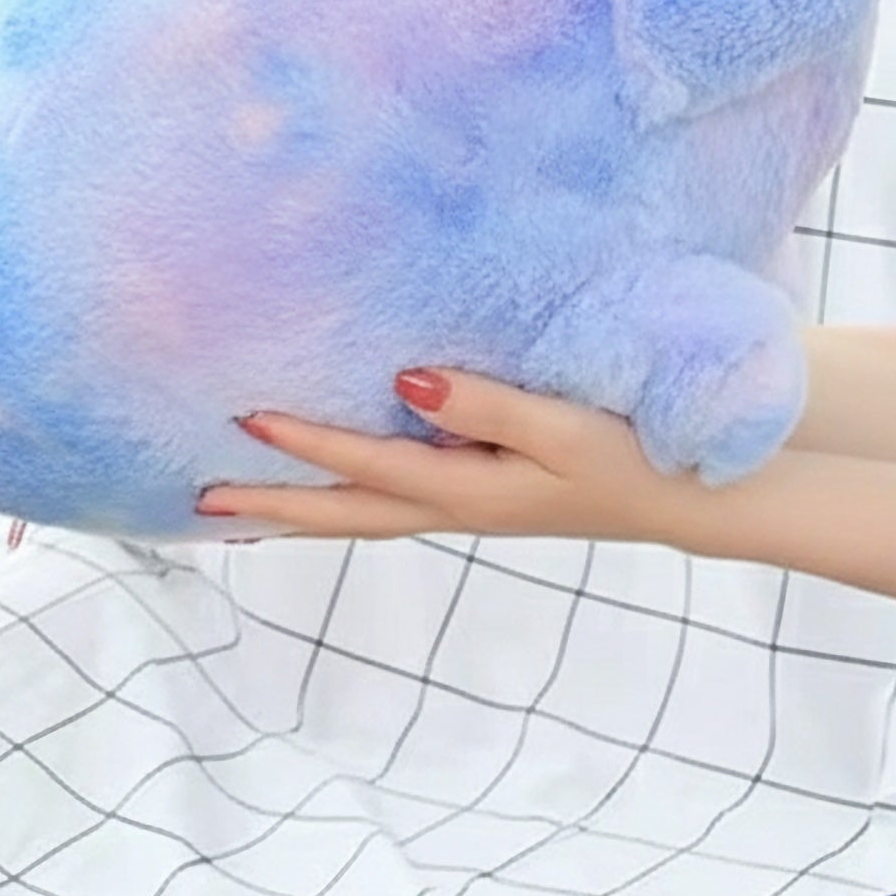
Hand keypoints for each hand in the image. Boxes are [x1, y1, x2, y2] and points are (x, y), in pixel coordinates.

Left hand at [194, 369, 696, 545]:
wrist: (694, 497)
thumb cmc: (635, 452)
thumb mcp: (564, 426)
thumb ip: (484, 404)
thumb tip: (403, 382)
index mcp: (470, 492)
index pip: (364, 468)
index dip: (302, 444)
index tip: (242, 419)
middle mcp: (459, 507)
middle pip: (346, 514)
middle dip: (275, 508)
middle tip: (200, 502)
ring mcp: (473, 504)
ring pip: (367, 513)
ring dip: (305, 509)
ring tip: (245, 508)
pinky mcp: (490, 493)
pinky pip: (397, 500)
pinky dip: (352, 497)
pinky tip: (342, 484)